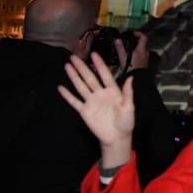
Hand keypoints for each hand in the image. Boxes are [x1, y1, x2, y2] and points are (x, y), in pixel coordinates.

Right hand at [58, 53, 134, 167]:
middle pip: (89, 78)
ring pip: (81, 86)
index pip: (105, 75)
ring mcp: (91, 101)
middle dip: (82, 67)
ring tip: (67, 66)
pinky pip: (74, 101)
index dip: (99, 64)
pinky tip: (61, 87)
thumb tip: (131, 78)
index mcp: (113, 91)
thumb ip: (128, 93)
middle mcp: (100, 93)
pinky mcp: (84, 111)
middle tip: (74, 56)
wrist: (117, 137)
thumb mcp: (129, 107)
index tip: (94, 54)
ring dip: (74, 76)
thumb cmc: (126, 122)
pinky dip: (67, 95)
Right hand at [116, 31, 148, 71]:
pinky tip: (131, 55)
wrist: (138, 80)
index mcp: (142, 50)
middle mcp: (146, 52)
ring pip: (143, 48)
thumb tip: (117, 40)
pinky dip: (138, 51)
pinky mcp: (145, 62)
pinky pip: (143, 53)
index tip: (132, 33)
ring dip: (137, 46)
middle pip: (144, 42)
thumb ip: (120, 49)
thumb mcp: (123, 58)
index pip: (144, 37)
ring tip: (128, 46)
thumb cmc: (130, 68)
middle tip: (129, 39)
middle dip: (137, 40)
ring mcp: (146, 57)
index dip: (139, 33)